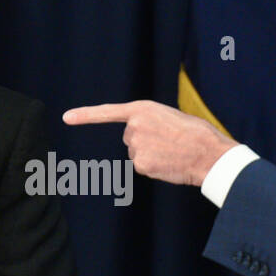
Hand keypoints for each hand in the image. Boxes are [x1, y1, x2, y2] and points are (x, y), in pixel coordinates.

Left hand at [63, 100, 235, 186]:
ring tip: (172, 151)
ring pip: (136, 153)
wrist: (208, 152)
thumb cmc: (196, 133)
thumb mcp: (171, 116)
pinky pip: (142, 166)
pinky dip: (153, 166)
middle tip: (168, 141)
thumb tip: (143, 136)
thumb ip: (151, 121)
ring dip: (150, 154)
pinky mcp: (140, 164)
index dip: (85, 115)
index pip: (107, 112)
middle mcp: (134, 127)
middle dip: (144, 140)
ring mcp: (136, 147)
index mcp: (142, 109)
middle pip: (130, 138)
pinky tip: (168, 163)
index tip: (67, 117)